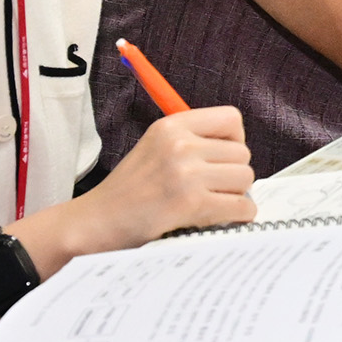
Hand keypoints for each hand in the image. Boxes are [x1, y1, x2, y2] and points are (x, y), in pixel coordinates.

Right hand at [58, 106, 255, 254]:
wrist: (96, 223)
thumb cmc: (129, 191)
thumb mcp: (155, 148)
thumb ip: (192, 141)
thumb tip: (239, 152)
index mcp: (171, 126)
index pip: (231, 119)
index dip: (235, 140)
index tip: (222, 159)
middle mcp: (179, 144)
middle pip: (242, 153)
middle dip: (233, 174)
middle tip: (214, 189)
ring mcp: (185, 173)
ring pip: (245, 178)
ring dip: (236, 195)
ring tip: (213, 203)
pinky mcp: (190, 203)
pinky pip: (242, 205)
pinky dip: (239, 214)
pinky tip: (221, 218)